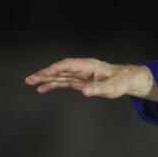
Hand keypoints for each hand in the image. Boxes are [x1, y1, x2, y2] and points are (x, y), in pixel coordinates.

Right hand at [25, 58, 157, 100]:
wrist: (127, 79)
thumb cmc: (120, 81)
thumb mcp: (112, 87)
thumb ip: (97, 88)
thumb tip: (84, 91)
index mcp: (88, 66)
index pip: (67, 65)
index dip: (54, 69)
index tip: (43, 75)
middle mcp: (82, 68)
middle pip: (60, 69)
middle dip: (45, 73)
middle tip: (30, 79)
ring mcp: (80, 74)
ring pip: (60, 75)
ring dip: (46, 78)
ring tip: (31, 83)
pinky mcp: (80, 80)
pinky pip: (64, 81)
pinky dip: (53, 84)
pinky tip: (44, 88)